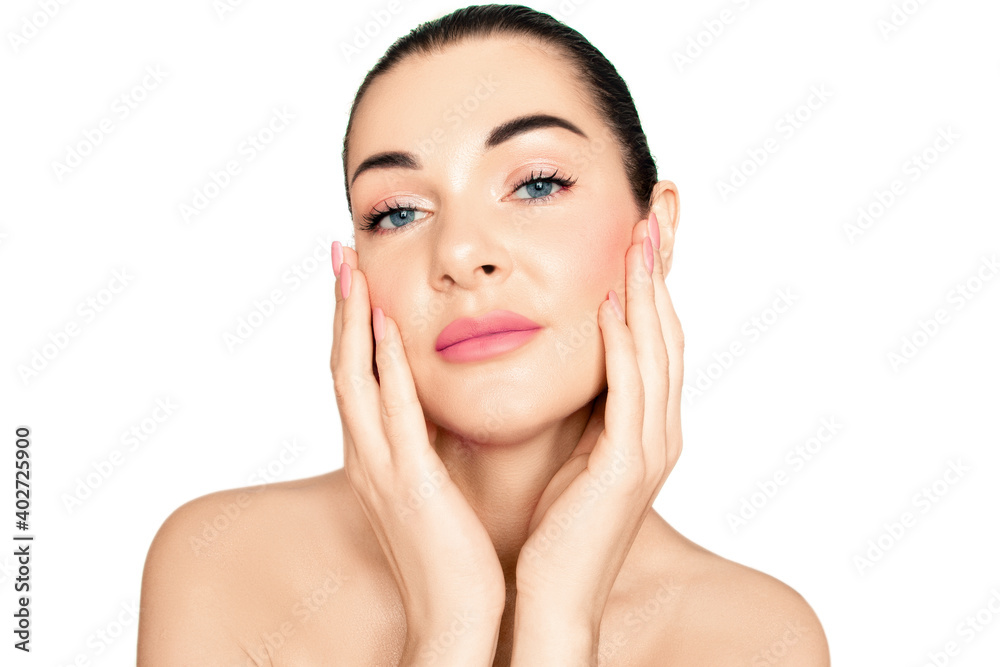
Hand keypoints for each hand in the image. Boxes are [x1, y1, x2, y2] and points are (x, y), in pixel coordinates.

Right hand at [330, 242, 505, 664]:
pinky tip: (384, 324)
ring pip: (353, 380)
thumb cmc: (451, 555)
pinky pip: (393, 413)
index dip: (350, 326)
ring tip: (351, 268)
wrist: (454, 618)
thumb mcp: (431, 489)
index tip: (354, 278)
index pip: (355, 378)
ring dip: (350, 321)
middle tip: (338, 253)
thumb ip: (425, 448)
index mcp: (375, 458)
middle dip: (339, 308)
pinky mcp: (410, 483)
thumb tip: (434, 411)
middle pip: (341, 366)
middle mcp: (367, 457)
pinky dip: (383, 365)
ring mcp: (381, 469)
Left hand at [511, 212, 683, 655]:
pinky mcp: (627, 467)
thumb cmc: (557, 529)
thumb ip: (585, 412)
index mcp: (644, 427)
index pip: (655, 339)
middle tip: (655, 211)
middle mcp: (659, 431)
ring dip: (647, 291)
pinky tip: (614, 303)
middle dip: (660, 271)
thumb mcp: (574, 456)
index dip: (651, 284)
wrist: (555, 599)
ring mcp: (649, 449)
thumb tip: (569, 366)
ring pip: (657, 352)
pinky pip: (630, 391)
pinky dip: (626, 344)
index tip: (641, 231)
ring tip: (638, 235)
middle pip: (667, 332)